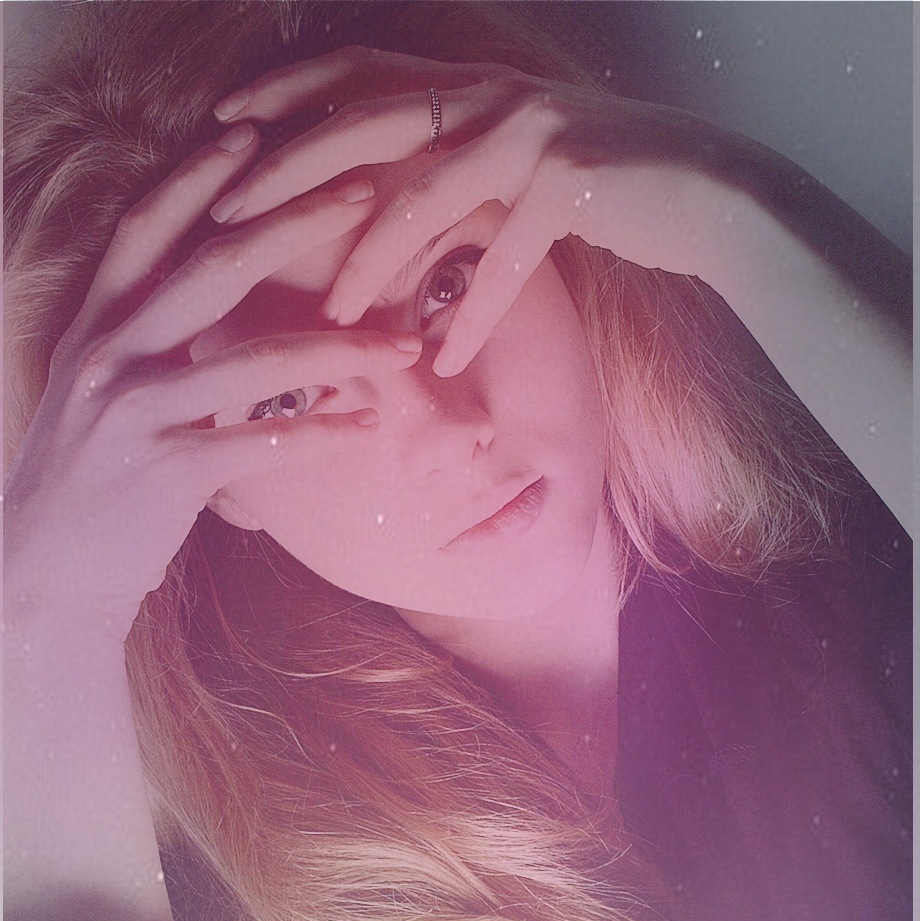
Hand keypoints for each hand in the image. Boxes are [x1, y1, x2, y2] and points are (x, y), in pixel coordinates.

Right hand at [4, 121, 421, 644]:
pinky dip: (320, 435)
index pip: (147, 227)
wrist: (46, 573)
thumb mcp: (99, 395)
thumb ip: (146, 345)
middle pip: (213, 266)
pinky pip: (260, 443)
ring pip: (254, 359)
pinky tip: (365, 428)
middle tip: (363, 194)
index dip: (200, 176)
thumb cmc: (88, 484)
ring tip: (403, 347)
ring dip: (341, 347)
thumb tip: (217, 314)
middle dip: (294, 222)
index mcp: (95, 324)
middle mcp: (110, 353)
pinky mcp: (166, 473)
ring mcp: (136, 411)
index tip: (256, 134)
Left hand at [208, 45, 723, 376]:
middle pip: (370, 121)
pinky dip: (474, 313)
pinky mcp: (571, 183)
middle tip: (230, 212)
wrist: (711, 191)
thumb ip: (458, 164)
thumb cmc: (609, 185)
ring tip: (334, 313)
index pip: (363, 72)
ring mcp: (532, 134)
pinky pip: (503, 258)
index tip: (226, 125)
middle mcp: (495, 94)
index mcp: (475, 82)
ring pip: (426, 193)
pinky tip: (444, 360)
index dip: (291, 93)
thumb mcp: (520, 163)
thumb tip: (390, 200)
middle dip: (293, 167)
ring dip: (373, 258)